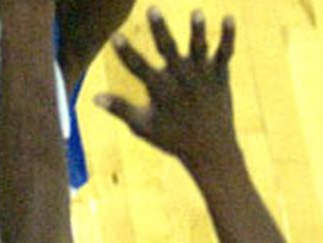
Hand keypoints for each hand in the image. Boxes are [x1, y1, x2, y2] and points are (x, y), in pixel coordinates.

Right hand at [95, 7, 237, 165]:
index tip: (115, 37)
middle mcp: (181, 81)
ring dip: (197, 31)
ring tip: (196, 12)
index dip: (126, 52)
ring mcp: (202, 77)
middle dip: (160, 30)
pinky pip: (225, 53)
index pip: (139, 68)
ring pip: (198, 50)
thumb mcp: (142, 126)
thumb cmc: (171, 137)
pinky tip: (228, 17)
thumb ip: (120, 109)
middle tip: (153, 8)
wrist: (209, 149)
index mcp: (160, 92)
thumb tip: (94, 98)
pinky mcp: (220, 76)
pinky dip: (228, 36)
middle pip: (168, 51)